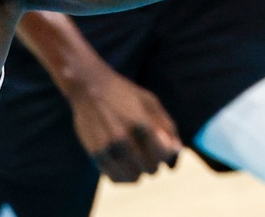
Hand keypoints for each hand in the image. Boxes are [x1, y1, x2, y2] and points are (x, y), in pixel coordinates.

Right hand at [67, 66, 182, 181]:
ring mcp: (107, 146)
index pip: (164, 154)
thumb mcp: (150, 101)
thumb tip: (177, 151)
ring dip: (138, 171)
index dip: (166, 152)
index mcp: (140, 122)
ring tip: (134, 159)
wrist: (87, 85)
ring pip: (133, 178)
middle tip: (145, 150)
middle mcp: (123, 136)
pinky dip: (123, 176)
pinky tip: (122, 164)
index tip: (160, 144)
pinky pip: (115, 177)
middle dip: (152, 162)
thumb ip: (167, 126)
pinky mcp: (94, 152)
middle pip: (151, 168)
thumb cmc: (123, 93)